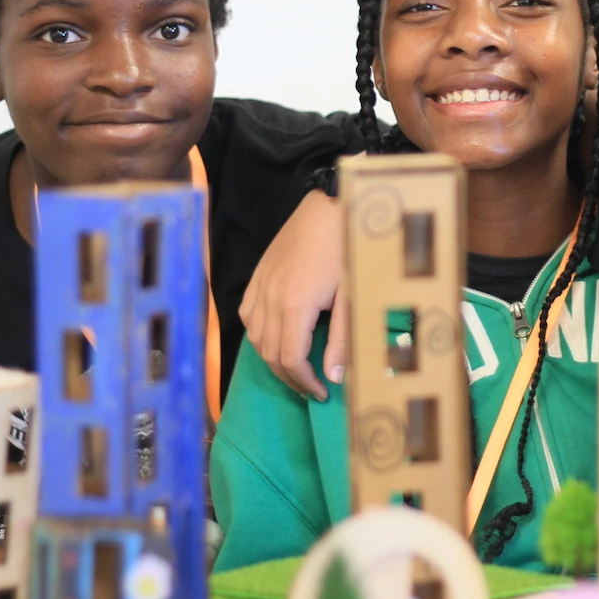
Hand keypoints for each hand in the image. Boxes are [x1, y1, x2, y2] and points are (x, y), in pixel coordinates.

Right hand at [238, 190, 350, 400]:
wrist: (330, 205)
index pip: (290, 360)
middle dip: (290, 378)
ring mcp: (261, 285)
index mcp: (295, 306)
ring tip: (296, 368)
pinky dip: (258, 333)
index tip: (322, 393)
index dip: (304, 383)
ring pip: (254, 337)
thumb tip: (334, 377)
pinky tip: (275, 337)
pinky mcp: (259, 274)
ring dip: (273, 359)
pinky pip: (247, 313)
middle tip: (312, 388)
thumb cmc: (348, 247)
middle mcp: (270, 299)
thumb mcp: (352, 295)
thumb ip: (342, 338)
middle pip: (269, 354)